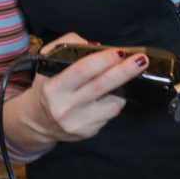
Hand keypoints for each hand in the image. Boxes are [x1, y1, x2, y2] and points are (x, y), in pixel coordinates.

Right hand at [8, 33, 148, 149]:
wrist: (38, 121)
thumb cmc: (46, 86)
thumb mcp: (48, 62)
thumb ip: (68, 45)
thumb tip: (96, 46)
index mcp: (53, 88)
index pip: (82, 70)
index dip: (104, 59)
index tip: (120, 51)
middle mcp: (65, 108)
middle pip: (102, 86)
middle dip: (125, 71)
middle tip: (142, 60)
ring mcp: (78, 123)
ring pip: (112, 103)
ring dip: (122, 88)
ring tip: (123, 78)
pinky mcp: (88, 133)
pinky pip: (110, 114)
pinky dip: (114, 102)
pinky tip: (108, 96)